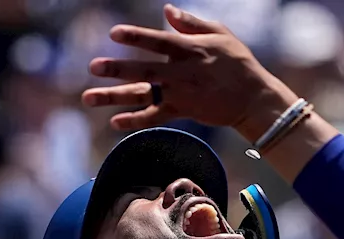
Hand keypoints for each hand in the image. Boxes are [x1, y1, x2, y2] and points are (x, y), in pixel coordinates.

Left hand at [82, 5, 292, 133]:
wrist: (254, 99)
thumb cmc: (238, 63)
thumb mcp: (220, 34)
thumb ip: (191, 23)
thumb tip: (166, 11)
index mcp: (190, 50)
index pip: (158, 41)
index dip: (136, 37)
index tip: (114, 34)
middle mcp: (181, 72)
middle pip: (144, 70)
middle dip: (117, 69)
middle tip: (93, 66)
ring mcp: (181, 93)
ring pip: (143, 95)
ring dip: (114, 97)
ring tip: (88, 97)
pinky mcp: (183, 111)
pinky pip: (155, 116)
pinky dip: (135, 120)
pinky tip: (115, 122)